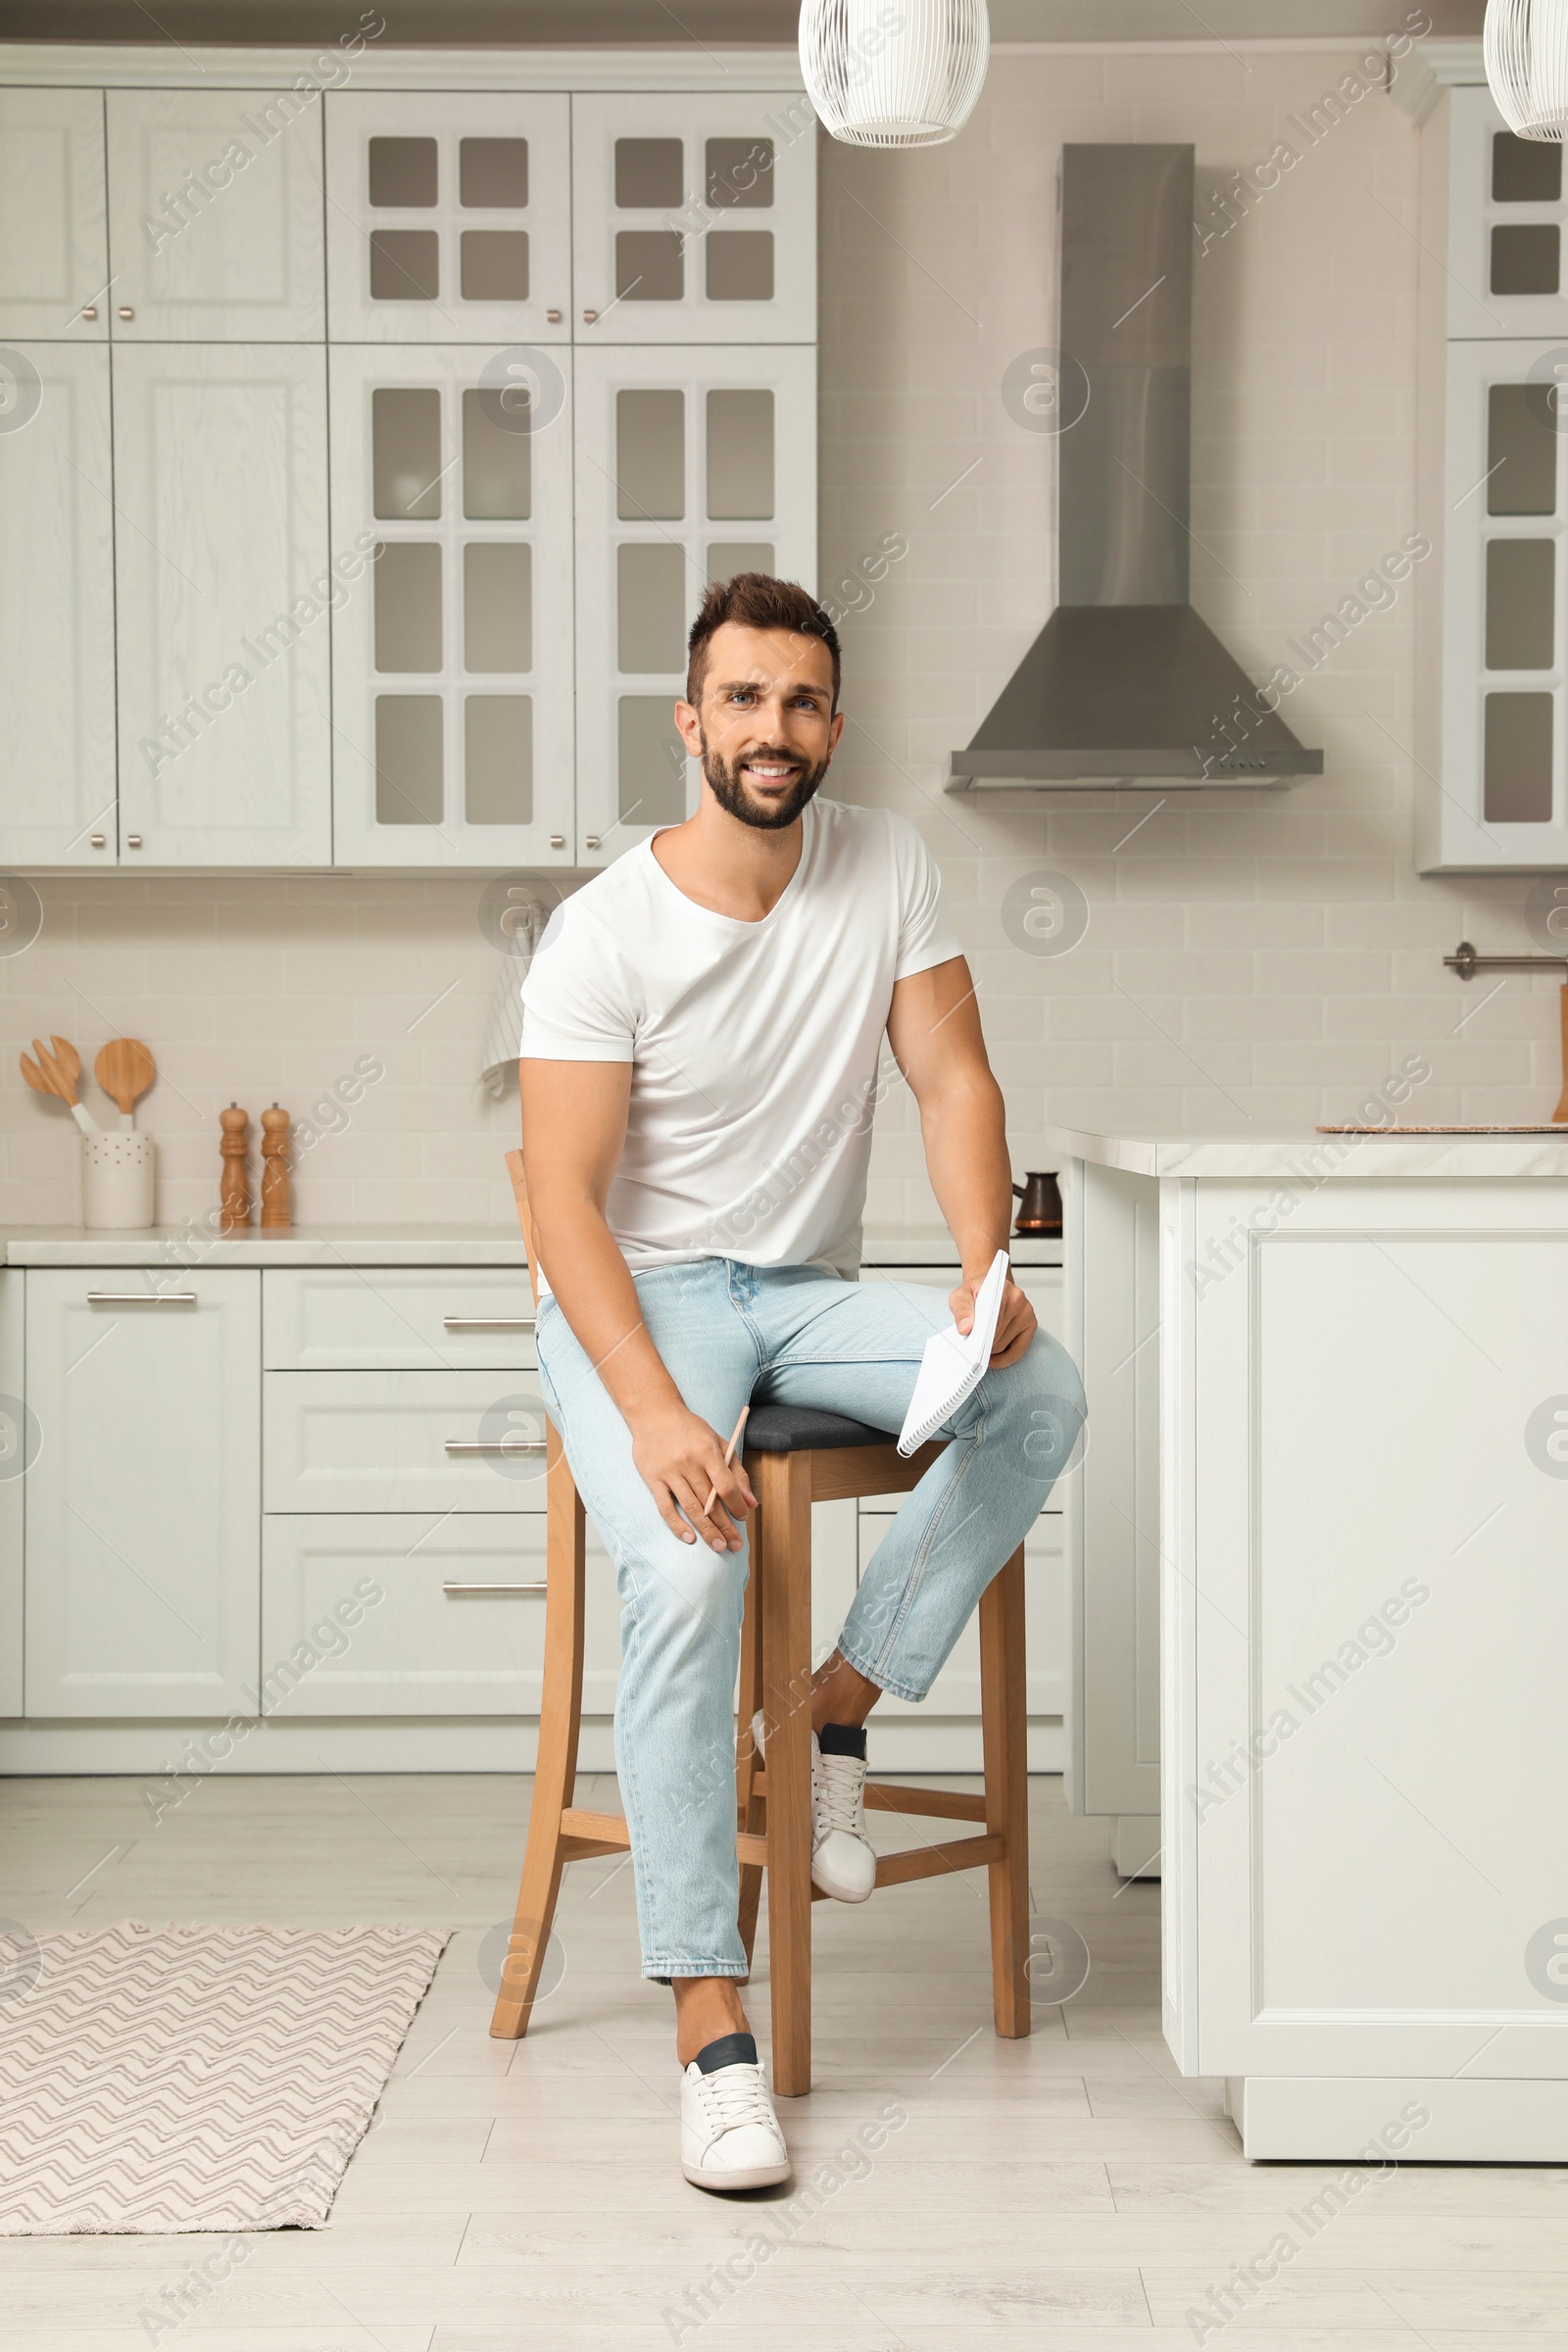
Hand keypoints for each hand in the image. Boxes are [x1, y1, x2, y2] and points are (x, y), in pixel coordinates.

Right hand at [630, 1403, 757, 1551]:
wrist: (654, 1414)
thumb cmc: (690, 1430)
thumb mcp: (718, 1442)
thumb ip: (736, 1471)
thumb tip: (751, 1502)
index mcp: (707, 1451)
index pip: (726, 1485)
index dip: (737, 1505)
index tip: (743, 1517)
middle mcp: (688, 1462)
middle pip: (710, 1502)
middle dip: (725, 1526)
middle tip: (735, 1546)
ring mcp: (669, 1472)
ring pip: (690, 1508)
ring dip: (706, 1530)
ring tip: (719, 1546)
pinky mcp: (653, 1479)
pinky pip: (665, 1507)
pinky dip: (676, 1525)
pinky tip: (689, 1538)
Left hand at [949, 1271, 1035, 1368]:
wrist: (987, 1286)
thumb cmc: (974, 1293)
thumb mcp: (960, 1297)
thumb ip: (961, 1311)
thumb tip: (966, 1329)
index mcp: (1003, 1290)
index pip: (992, 1320)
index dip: (980, 1338)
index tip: (970, 1349)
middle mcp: (1019, 1300)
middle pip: (997, 1337)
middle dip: (982, 1346)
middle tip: (970, 1350)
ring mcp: (1027, 1313)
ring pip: (1004, 1346)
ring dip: (990, 1351)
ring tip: (978, 1350)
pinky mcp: (1030, 1325)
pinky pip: (1018, 1351)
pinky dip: (1004, 1359)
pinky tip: (992, 1360)